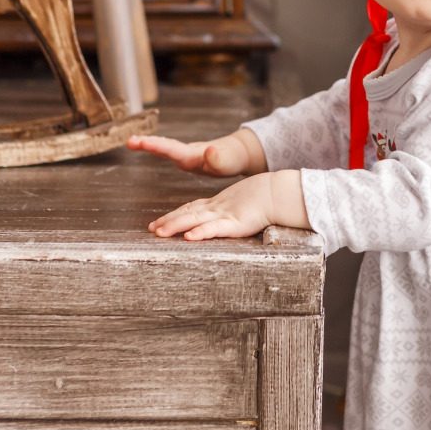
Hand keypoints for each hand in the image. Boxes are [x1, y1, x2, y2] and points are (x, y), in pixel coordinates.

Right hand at [127, 127, 264, 176]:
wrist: (235, 153)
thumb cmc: (231, 160)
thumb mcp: (227, 163)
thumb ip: (217, 160)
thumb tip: (209, 150)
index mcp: (194, 156)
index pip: (173, 150)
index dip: (157, 147)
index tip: (143, 142)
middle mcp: (187, 152)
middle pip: (165, 145)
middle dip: (147, 143)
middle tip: (129, 141)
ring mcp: (185, 153)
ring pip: (164, 146)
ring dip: (147, 143)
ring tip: (130, 141)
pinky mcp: (184, 156)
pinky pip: (166, 150)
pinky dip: (153, 146)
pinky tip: (141, 144)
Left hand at [150, 171, 297, 240]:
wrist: (279, 192)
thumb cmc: (266, 197)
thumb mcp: (242, 203)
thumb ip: (232, 211)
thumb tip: (229, 217)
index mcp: (219, 203)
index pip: (191, 208)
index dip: (174, 215)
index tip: (158, 222)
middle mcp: (218, 208)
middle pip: (187, 213)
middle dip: (168, 220)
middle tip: (151, 229)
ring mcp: (225, 215)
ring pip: (194, 220)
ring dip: (175, 225)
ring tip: (159, 232)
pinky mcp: (235, 223)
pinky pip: (215, 228)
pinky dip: (201, 232)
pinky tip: (190, 237)